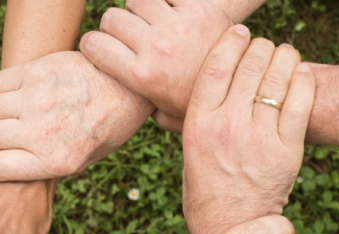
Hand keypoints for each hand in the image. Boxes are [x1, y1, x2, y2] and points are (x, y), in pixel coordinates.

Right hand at [0, 51, 153, 180]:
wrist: (128, 88)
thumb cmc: (106, 128)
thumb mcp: (83, 161)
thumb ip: (45, 167)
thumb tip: (5, 167)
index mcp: (55, 161)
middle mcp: (43, 132)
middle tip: (2, 135)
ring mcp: (38, 100)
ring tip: (10, 113)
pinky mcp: (37, 72)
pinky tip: (13, 94)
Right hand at [80, 0, 231, 131]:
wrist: (245, 88)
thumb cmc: (198, 105)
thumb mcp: (163, 116)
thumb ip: (138, 105)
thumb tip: (119, 99)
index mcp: (142, 76)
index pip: (93, 44)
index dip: (93, 44)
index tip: (102, 49)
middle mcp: (156, 48)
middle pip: (112, 18)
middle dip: (116, 27)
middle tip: (131, 38)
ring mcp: (178, 26)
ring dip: (140, 9)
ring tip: (152, 23)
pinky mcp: (199, 8)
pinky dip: (166, 0)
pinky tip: (173, 14)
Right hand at [181, 26, 315, 233]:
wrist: (231, 227)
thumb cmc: (205, 189)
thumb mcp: (188, 151)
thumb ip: (191, 119)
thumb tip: (190, 90)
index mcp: (198, 124)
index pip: (215, 66)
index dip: (230, 41)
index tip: (239, 32)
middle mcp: (227, 127)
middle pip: (249, 65)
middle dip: (260, 47)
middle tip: (264, 47)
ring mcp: (259, 138)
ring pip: (277, 77)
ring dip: (284, 57)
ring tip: (285, 55)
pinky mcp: (287, 151)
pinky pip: (301, 101)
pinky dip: (303, 79)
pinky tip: (301, 73)